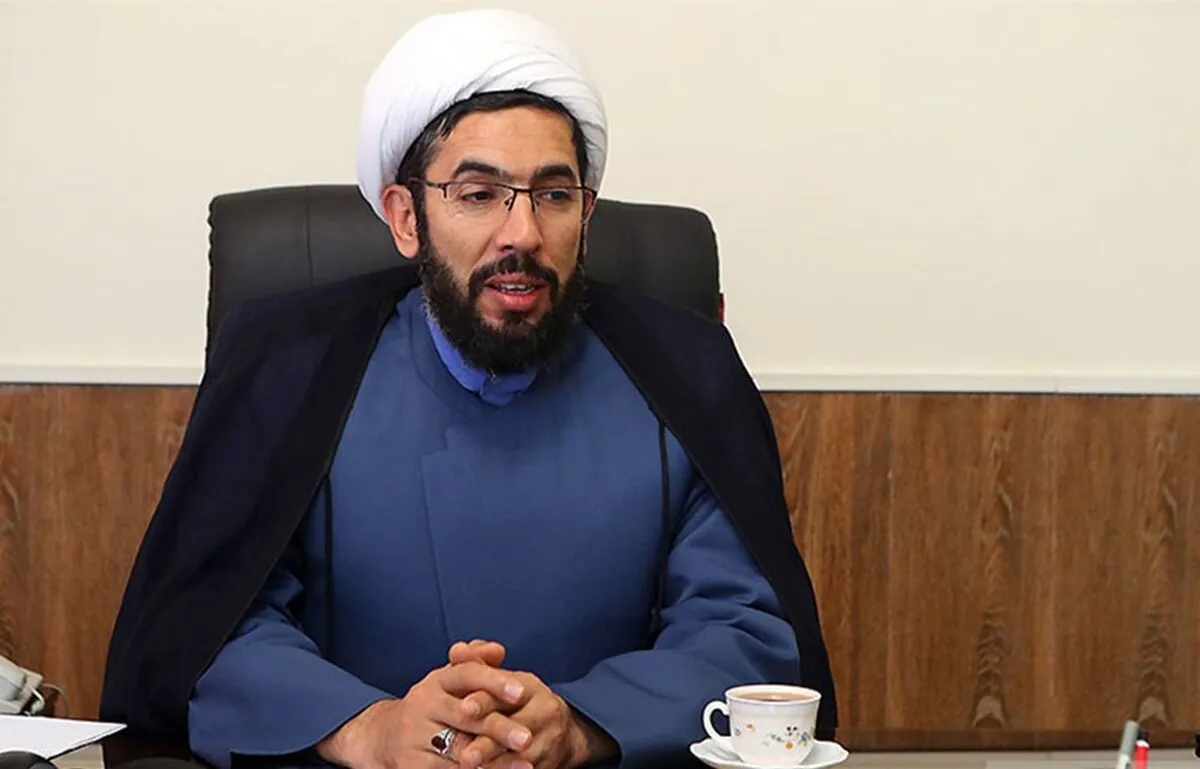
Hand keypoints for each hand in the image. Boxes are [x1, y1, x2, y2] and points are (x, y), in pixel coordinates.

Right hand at [314, 661, 533, 768]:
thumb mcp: (450, 681)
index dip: (494, 681)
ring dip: (494, 760)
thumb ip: (476, 662)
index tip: (522, 692)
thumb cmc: (433, 706)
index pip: (466, 673)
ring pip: (460, 750)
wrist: (384, 738)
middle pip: (466, 716)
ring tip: (525, 766)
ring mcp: (416, 737)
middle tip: (527, 738)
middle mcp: (424, 705)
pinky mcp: (412, 766)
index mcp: (438, 680)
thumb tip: (497, 650)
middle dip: (499, 728)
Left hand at [448, 641, 617, 768]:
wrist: (562, 733)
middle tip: (465, 756)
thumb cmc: (519, 702)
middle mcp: (545, 713)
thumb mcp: (502, 680)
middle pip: (514, 729)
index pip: (504, 693)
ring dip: (495, 766)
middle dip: (488, 744)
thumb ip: (476, 664)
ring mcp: (549, 742)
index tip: (464, 709)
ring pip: (520, 757)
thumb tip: (456, 650)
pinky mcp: (548, 765)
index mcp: (530, 687)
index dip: (483, 702)